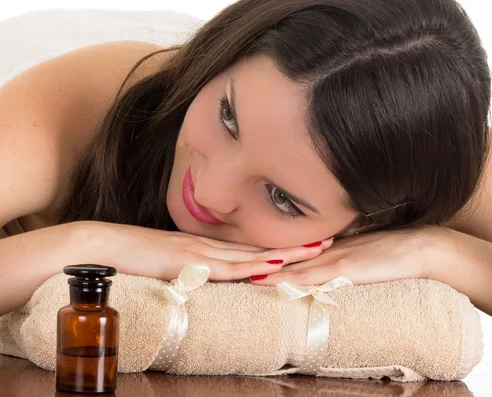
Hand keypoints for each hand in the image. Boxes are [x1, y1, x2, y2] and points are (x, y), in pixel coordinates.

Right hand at [93, 222, 331, 280]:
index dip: (278, 244)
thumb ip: (186, 266)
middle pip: (258, 245)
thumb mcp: (165, 260)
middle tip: (328, 239)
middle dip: (294, 245)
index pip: (248, 245)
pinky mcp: (186, 262)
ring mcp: (199, 251)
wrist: (102, 245)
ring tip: (317, 249)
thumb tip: (202, 274)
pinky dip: (251, 267)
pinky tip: (272, 267)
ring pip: (250, 253)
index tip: (305, 242)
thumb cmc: (130, 253)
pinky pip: (224, 267)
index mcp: (204, 245)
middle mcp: (207, 244)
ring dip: (284, 253)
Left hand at [249, 227, 441, 286]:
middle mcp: (319, 252)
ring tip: (236, 271)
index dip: (258, 255)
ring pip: (290, 266)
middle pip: (280, 258)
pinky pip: (312, 275)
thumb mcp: (349, 252)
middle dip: (252, 261)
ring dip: (264, 269)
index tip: (233, 257)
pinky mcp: (343, 269)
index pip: (283, 252)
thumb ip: (328, 258)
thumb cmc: (384, 250)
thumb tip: (310, 261)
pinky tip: (272, 279)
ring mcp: (330, 259)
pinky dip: (291, 278)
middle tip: (226, 264)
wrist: (416, 247)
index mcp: (319, 248)